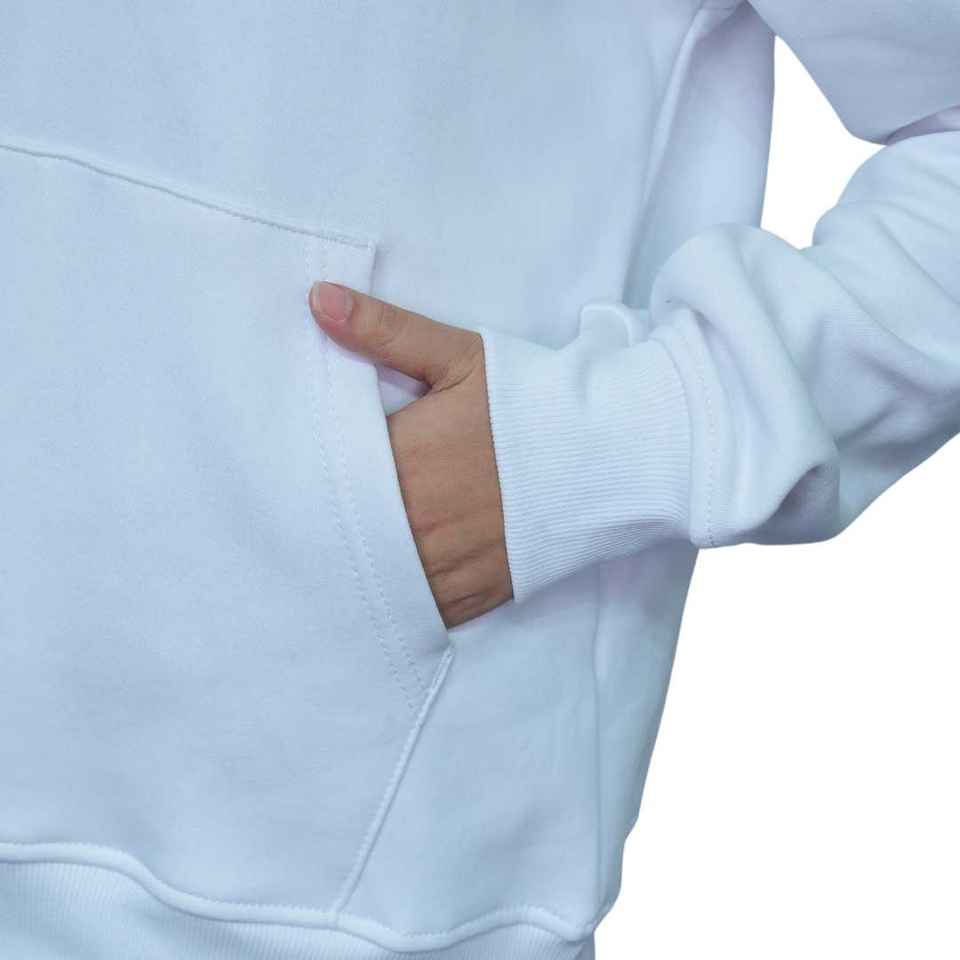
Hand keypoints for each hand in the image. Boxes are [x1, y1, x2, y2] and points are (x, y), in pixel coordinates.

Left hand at [308, 281, 512, 627]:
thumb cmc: (534, 401)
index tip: (282, 478)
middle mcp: (416, 521)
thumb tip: (318, 300)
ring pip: (376, 582)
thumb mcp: (460, 356)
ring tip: (329, 562)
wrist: (610, 453)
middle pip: (345, 536)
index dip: (306, 479)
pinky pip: (421, 611)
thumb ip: (384, 330)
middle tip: (292, 526)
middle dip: (322, 529)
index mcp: (402, 461)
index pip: (329, 479)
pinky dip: (400, 603)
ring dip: (357, 571)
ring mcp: (446, 563)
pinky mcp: (477, 592)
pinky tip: (384, 593)